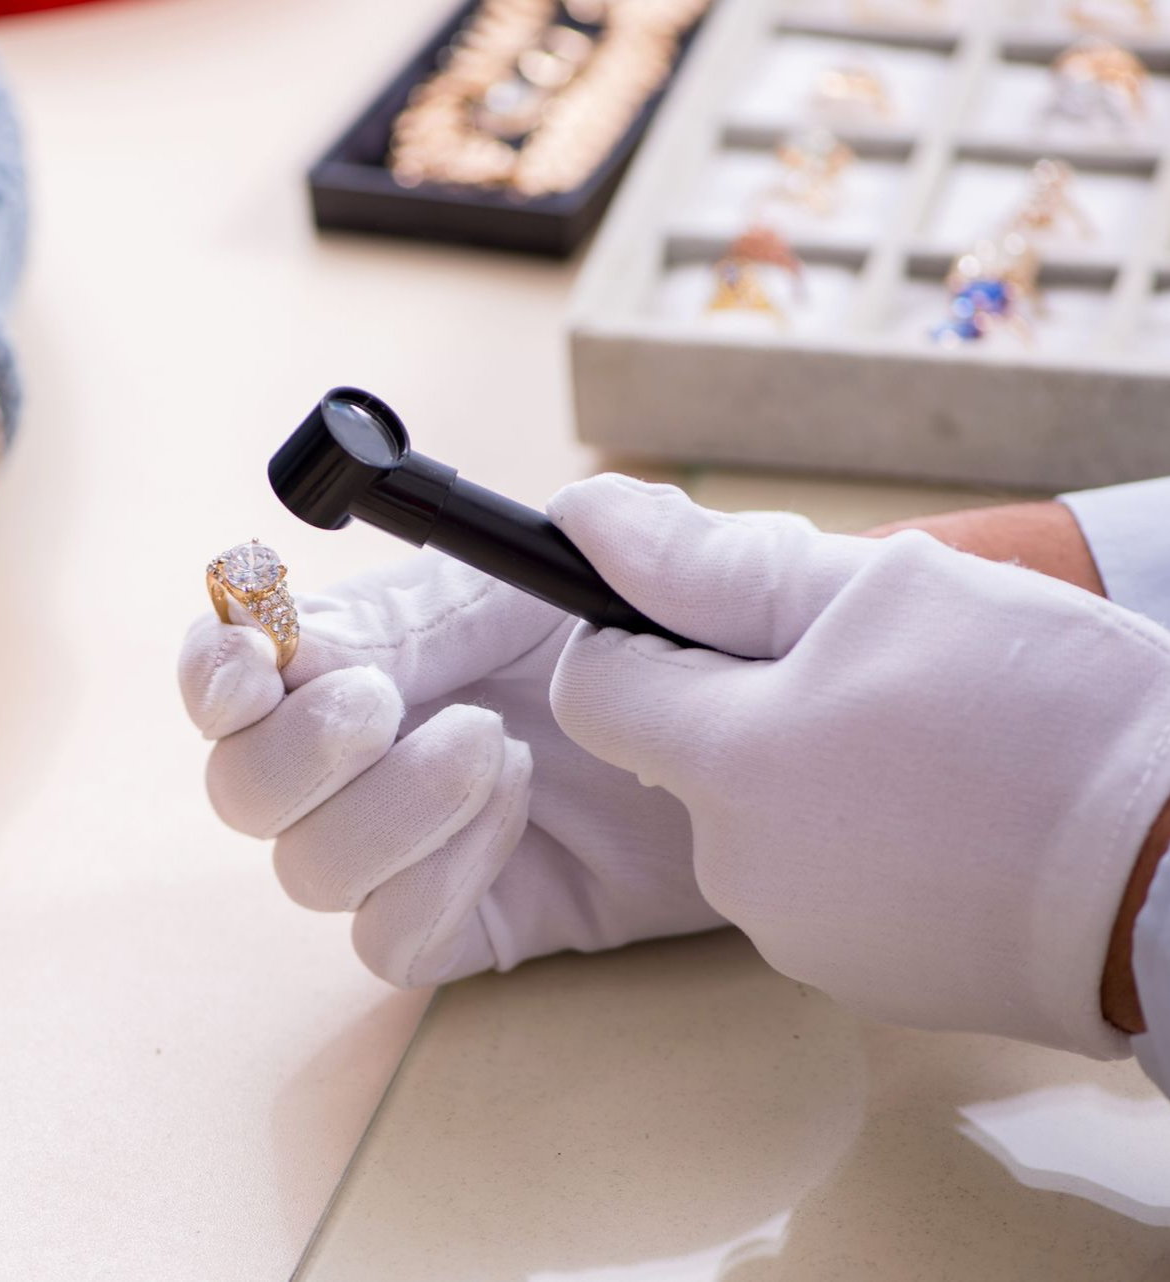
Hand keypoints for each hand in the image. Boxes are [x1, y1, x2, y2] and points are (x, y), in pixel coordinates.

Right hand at [178, 555, 721, 988]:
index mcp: (377, 647)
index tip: (253, 664)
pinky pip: (387, 938)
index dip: (215, 669)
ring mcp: (414, 844)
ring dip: (385, 810)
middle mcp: (372, 752)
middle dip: (296, 750)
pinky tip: (517, 819)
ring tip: (498, 749)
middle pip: (241, 787)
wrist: (794, 755)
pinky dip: (432, 880)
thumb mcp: (608, 575)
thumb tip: (419, 558)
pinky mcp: (468, 921)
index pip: (233, 667)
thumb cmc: (692, 638)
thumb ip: (515, 556)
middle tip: (387, 706)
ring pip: (305, 869)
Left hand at [546, 475, 1169, 1056]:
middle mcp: (736, 867)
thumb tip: (585, 519)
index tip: (717, 615)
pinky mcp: (861, 981)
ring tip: (934, 747)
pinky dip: (862, 844)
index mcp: (725, 764)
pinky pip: (822, 884)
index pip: (596, 688)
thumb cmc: (1047, 710)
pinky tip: (953, 819)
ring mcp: (798, 936)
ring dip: (813, 770)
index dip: (639, 634)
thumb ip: (711, 565)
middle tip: (877, 673)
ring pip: (758, 819)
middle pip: (687, 755)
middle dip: (752, 701)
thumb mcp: (882, 593)